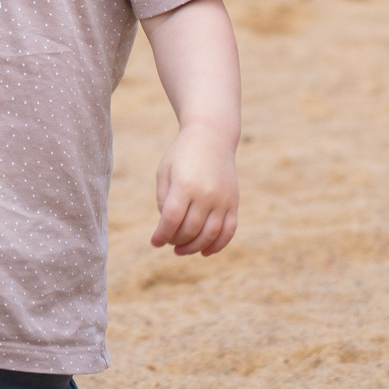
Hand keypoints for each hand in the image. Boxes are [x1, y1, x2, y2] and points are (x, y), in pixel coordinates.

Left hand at [151, 125, 239, 256]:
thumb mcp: (165, 170)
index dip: (162, 235)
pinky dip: (217, 245)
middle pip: (190, 229)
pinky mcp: (234, 202)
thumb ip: (163, 199)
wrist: (212, 136)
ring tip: (180, 250)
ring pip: (210, 235)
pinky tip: (204, 252)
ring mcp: (223, 199)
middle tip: (168, 241)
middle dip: (175, 241)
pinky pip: (229, 231)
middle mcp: (206, 194)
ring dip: (194, 248)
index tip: (154, 242)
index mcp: (185, 184)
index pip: (172, 219)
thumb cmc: (182, 154)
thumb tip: (167, 226)